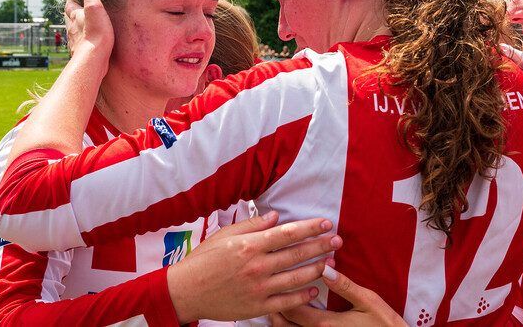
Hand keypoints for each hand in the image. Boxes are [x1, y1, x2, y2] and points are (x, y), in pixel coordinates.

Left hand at [65, 0, 113, 69]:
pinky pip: (78, 44)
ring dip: (76, 28)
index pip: (69, 4)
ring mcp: (74, 40)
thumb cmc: (96, 32)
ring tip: (83, 26)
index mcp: (75, 16)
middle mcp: (71, 28)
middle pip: (68, 18)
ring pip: (72, 31)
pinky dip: (80, 41)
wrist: (93, 58)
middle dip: (72, 13)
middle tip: (78, 10)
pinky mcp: (79, 52)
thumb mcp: (95, 8)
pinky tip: (86, 43)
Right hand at [167, 212, 342, 322]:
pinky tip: (314, 289)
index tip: (325, 222)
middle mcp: (257, 266)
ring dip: (316, 268)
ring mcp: (258, 288)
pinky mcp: (257, 307)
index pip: (288, 233)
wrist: (185, 292)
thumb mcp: (225, 235)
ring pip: (296, 278)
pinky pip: (286, 302)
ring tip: (330, 262)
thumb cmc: (203, 260)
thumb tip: (276, 216)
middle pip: (297, 254)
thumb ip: (252, 225)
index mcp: (249, 245)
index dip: (310, 227)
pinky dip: (303, 296)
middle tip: (337, 241)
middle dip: (321, 246)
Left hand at [279, 266, 405, 326]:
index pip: (291, 309)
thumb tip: (324, 267)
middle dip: (274, 308)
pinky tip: (294, 320)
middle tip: (272, 290)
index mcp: (325, 324)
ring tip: (278, 305)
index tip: (277, 277)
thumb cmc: (383, 324)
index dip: (280, 294)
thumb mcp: (368, 301)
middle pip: (283, 325)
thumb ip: (344, 286)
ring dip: (280, 321)